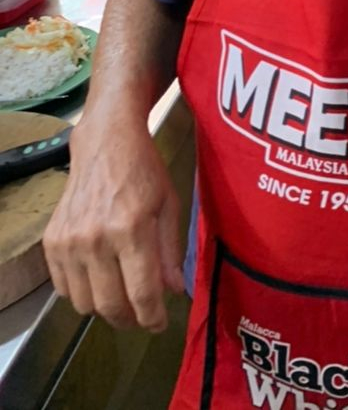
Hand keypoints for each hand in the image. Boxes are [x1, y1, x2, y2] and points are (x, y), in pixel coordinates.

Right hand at [43, 113, 183, 332]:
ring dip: (104, 307)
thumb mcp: (169, 204)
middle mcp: (96, 239)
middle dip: (130, 319)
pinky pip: (63, 288)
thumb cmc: (144, 170)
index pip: (141, 293)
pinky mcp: (52, 241)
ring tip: (121, 293)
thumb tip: (174, 290)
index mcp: (131, 229)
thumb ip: (171, 251)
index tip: (159, 323)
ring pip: (84, 303)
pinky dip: (81, 292)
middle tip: (141, 314)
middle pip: (110, 305)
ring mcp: (70, 242)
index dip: (152, 317)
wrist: (105, 143)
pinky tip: (98, 277)